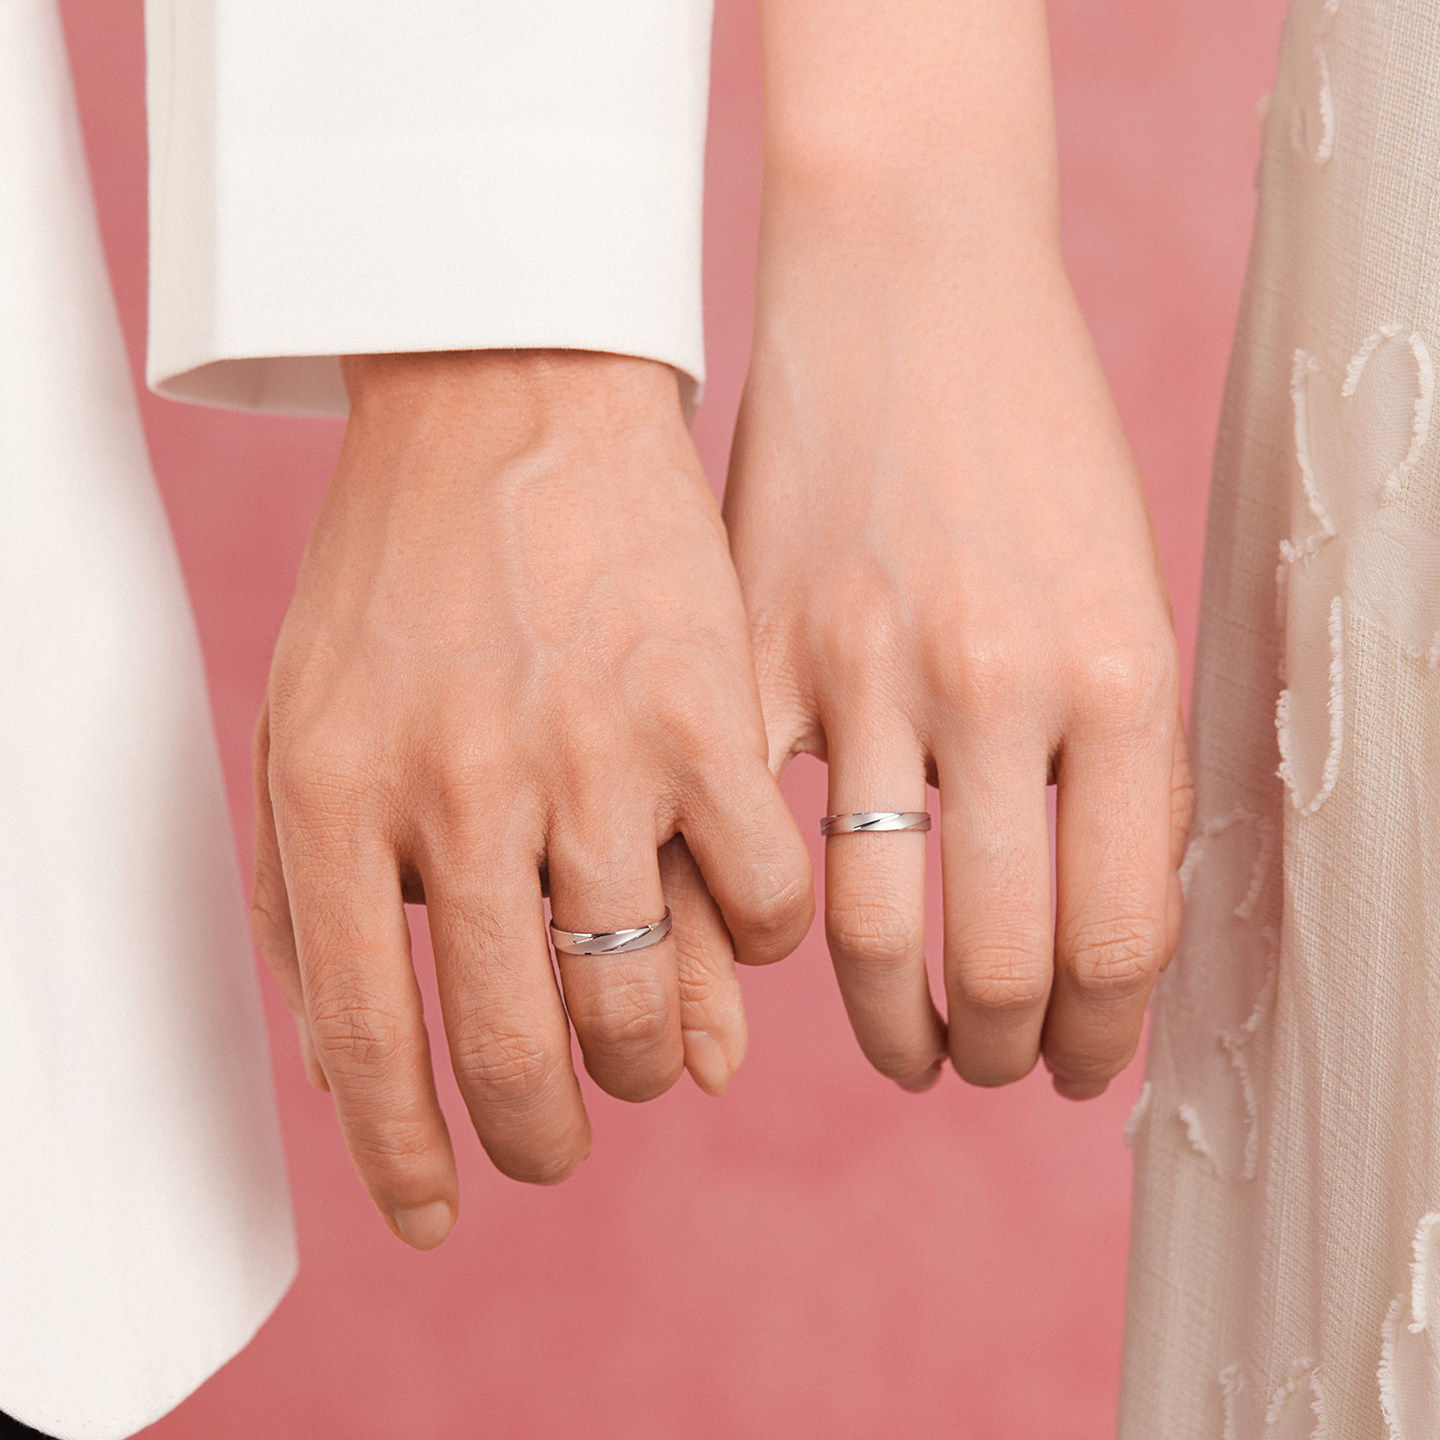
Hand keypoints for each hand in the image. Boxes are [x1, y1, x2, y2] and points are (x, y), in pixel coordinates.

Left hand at [251, 350, 811, 1246]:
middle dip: (542, 1134)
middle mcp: (463, 790)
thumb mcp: (312, 722)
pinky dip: (758, 939)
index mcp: (340, 794)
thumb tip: (395, 1070)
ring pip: (643, 1004)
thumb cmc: (401, 568)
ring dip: (648, 1058)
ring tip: (645, 1044)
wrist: (502, 391)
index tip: (440, 1212)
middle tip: (560, 1140)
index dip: (407, 1156)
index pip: (369, 1041)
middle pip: (519, 1051)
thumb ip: (327, 899)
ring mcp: (593, 753)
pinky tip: (732, 906)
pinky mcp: (706, 714)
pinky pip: (764, 902)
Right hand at [726, 235, 1192, 1097]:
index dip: (1103, 1033)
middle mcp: (995, 677)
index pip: (1121, 931)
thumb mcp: (1124, 598)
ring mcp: (863, 662)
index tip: (1078, 1065)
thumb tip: (1097, 934)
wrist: (911, 286)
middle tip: (984, 1063)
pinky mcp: (752, 645)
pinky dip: (771, 919)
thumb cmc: (1033, 443)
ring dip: (896, 1019)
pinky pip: (748, 836)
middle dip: (999, 1049)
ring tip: (905, 1040)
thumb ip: (1121, 767)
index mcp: (1119, 670)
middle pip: (997, 956)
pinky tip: (794, 936)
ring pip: (871, 924)